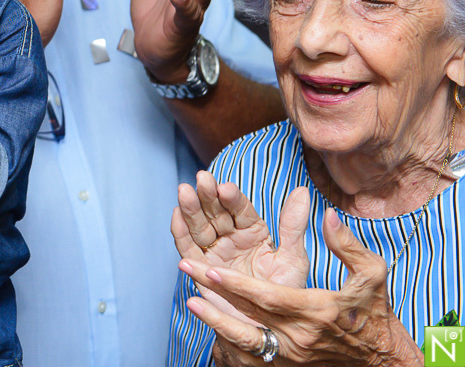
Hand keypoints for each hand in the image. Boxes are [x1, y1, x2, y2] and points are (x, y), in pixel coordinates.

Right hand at [174, 173, 308, 324]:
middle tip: (201, 179)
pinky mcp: (200, 269)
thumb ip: (293, 226)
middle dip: (207, 196)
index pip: (240, 210)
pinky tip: (176, 215)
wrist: (270, 329)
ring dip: (190, 209)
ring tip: (184, 191)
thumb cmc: (284, 294)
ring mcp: (214, 252)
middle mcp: (231, 238)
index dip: (232, 198)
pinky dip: (180, 232)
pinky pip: (188, 248)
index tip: (225, 187)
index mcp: (253, 231)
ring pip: (199, 226)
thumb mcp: (293, 258)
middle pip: (215, 213)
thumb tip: (303, 192)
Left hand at [183, 208, 420, 365]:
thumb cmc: (374, 314)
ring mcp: (291, 355)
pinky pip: (251, 354)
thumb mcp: (372, 276)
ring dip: (215, 320)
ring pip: (246, 339)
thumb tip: (327, 215)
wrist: (380, 360)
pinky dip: (228, 339)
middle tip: (187, 267)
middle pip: (250, 313)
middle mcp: (300, 337)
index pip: (271, 299)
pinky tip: (210, 326)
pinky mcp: (285, 365)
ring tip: (191, 300)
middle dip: (216, 290)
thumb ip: (347, 246)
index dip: (239, 285)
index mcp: (318, 311)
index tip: (213, 269)